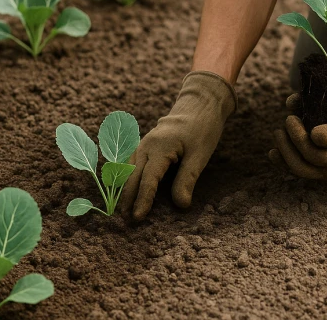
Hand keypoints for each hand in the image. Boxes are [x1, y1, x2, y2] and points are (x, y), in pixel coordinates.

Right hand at [121, 71, 236, 220]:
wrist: (200, 104)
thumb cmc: (202, 128)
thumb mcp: (200, 155)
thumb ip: (187, 180)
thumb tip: (181, 206)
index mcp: (159, 148)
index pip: (148, 180)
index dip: (143, 200)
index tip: (137, 218)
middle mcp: (146, 146)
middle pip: (132, 176)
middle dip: (127, 199)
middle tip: (124, 221)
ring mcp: (143, 144)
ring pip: (128, 170)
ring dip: (125, 189)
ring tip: (123, 210)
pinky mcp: (146, 145)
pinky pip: (131, 164)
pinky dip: (128, 178)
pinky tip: (128, 189)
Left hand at [268, 81, 326, 180]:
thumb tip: (314, 137)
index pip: (316, 157)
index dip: (299, 139)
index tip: (292, 117)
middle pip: (302, 167)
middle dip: (288, 147)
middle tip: (286, 121)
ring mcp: (322, 170)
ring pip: (297, 168)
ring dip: (284, 151)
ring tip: (279, 131)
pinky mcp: (314, 164)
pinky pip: (295, 167)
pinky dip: (282, 160)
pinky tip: (273, 153)